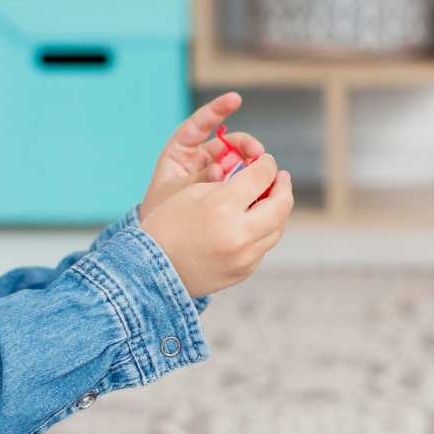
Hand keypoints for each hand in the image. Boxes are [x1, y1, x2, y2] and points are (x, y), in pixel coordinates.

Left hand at [138, 93, 266, 220]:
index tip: (235, 99)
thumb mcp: (174, 192)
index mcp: (181, 151)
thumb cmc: (163, 211)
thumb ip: (196, 179)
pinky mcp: (227, 188)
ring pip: (239, 161)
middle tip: (258, 153)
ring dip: (251, 166)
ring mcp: (215, 172)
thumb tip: (219, 170)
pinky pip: (241, 181)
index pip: (200, 125)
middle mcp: (201, 158)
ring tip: (259, 175)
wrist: (163, 241)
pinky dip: (250, 182)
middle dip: (245, 145)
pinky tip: (259, 187)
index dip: (217, 110)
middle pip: (228, 143)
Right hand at [139, 154, 293, 297]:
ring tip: (271, 199)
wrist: (150, 270)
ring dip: (278, 210)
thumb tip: (258, 177)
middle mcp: (239, 233)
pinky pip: (263, 246)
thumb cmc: (167, 224)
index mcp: (222, 205)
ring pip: (277, 228)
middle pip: (281, 204)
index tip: (267, 162)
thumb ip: (229, 183)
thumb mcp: (193, 192)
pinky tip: (255, 222)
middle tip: (281, 177)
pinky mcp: (243, 271)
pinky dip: (263, 231)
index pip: (261, 176)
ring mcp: (244, 256)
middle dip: (283, 187)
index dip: (267, 165)